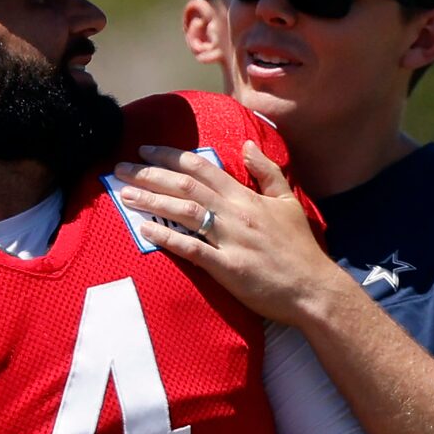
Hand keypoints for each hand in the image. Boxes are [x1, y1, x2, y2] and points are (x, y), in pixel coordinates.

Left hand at [110, 143, 340, 327]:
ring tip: (124, 194)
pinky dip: (166, 237)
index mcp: (247, 198)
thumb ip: (267, 172)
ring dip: (151, 201)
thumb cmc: (300, 248)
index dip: (171, 156)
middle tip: (120, 168)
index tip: (145, 150)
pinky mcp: (226, 267)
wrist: (314, 288)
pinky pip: (191, 249)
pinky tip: (144, 228)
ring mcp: (230, 240)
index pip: (203, 169)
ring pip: (184, 213)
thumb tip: (248, 145)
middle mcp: (235, 214)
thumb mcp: (288, 202)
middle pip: (186, 186)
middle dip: (149, 174)